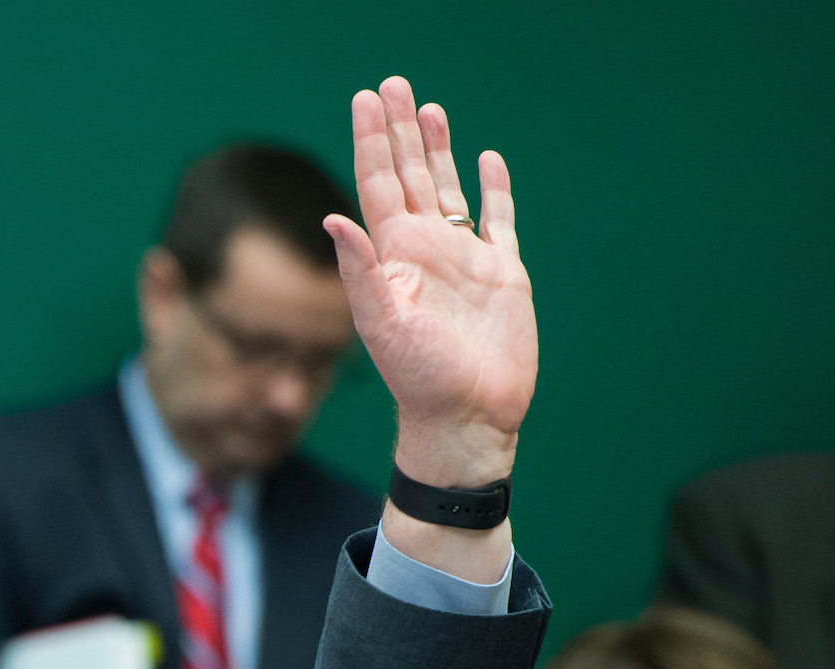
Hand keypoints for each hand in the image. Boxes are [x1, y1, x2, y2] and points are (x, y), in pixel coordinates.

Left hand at [325, 78, 535, 580]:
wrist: (466, 419)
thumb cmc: (418, 379)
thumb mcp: (382, 323)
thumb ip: (360, 270)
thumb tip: (332, 217)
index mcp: (391, 256)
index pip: (375, 184)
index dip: (371, 141)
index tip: (366, 97)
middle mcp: (423, 251)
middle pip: (407, 176)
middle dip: (398, 131)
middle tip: (392, 84)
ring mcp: (462, 260)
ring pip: (447, 189)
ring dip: (438, 150)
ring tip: (429, 109)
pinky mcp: (502, 275)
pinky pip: (497, 221)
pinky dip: (494, 190)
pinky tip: (488, 160)